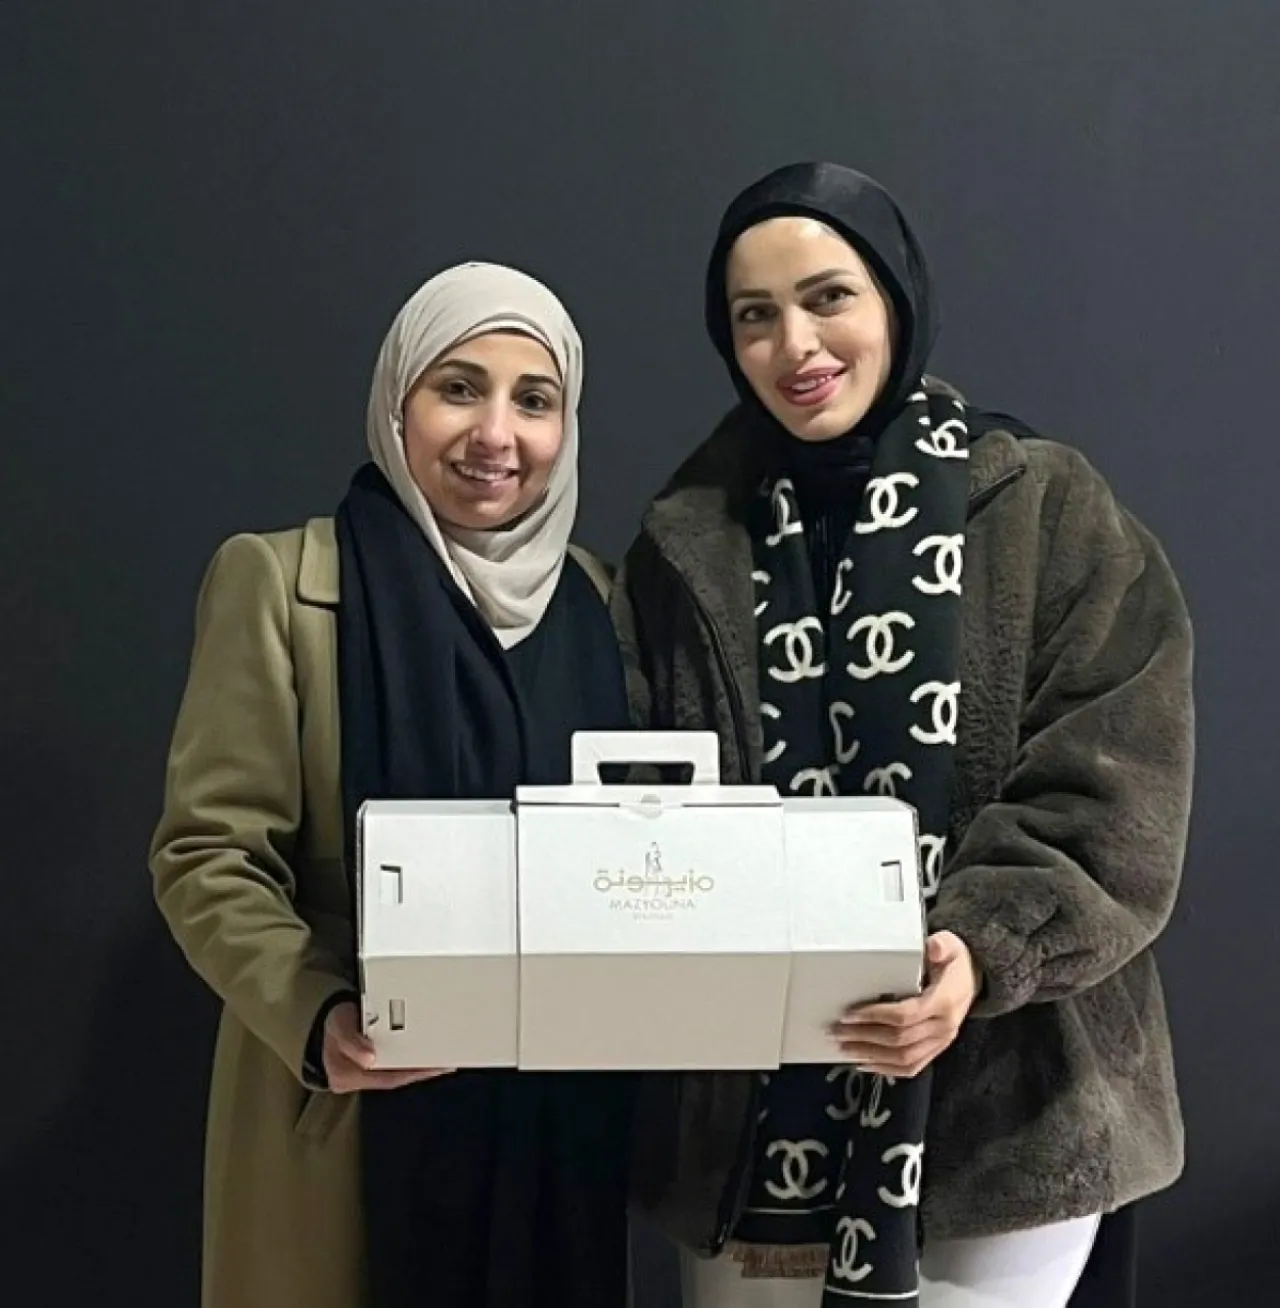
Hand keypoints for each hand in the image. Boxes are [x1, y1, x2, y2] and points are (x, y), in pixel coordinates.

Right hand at [322, 1001, 452, 1093]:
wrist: (332, 1020)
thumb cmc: (337, 1021)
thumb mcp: (339, 1025)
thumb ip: (351, 1041)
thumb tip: (369, 1059)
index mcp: (343, 1074)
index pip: (382, 1078)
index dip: (407, 1073)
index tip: (428, 1068)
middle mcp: (354, 1081)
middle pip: (392, 1079)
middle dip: (418, 1072)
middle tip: (443, 1066)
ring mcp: (363, 1078)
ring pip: (394, 1076)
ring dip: (418, 1070)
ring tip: (442, 1064)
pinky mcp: (371, 1071)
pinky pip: (393, 1071)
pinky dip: (410, 1065)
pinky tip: (427, 1062)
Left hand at [832, 931, 979, 1077]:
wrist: (973, 977)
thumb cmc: (955, 961)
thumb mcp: (951, 945)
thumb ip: (941, 945)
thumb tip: (933, 947)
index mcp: (944, 1002)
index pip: (904, 1015)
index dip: (875, 1016)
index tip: (849, 1014)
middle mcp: (943, 1027)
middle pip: (899, 1040)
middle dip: (865, 1037)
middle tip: (838, 1031)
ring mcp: (941, 1041)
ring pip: (904, 1058)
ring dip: (872, 1056)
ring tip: (845, 1049)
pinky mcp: (936, 1049)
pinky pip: (912, 1066)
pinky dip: (887, 1069)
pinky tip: (866, 1064)